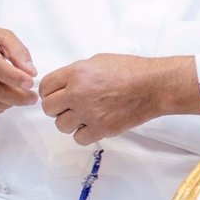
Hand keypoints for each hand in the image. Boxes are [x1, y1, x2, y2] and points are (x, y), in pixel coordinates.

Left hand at [39, 54, 199, 145]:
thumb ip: (77, 73)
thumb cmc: (131, 70)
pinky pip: (79, 138)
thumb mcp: (98, 61)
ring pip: (61, 125)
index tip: (55, 94)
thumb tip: (64, 84)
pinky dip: (83, 133)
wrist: (153, 86)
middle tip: (68, 105)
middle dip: (56, 107)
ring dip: (69, 121)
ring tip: (83, 115)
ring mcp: (88, 113)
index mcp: (76, 74)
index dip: (49, 91)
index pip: (45, 87)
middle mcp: (78, 94)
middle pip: (48, 108)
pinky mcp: (100, 129)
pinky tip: (92, 124)